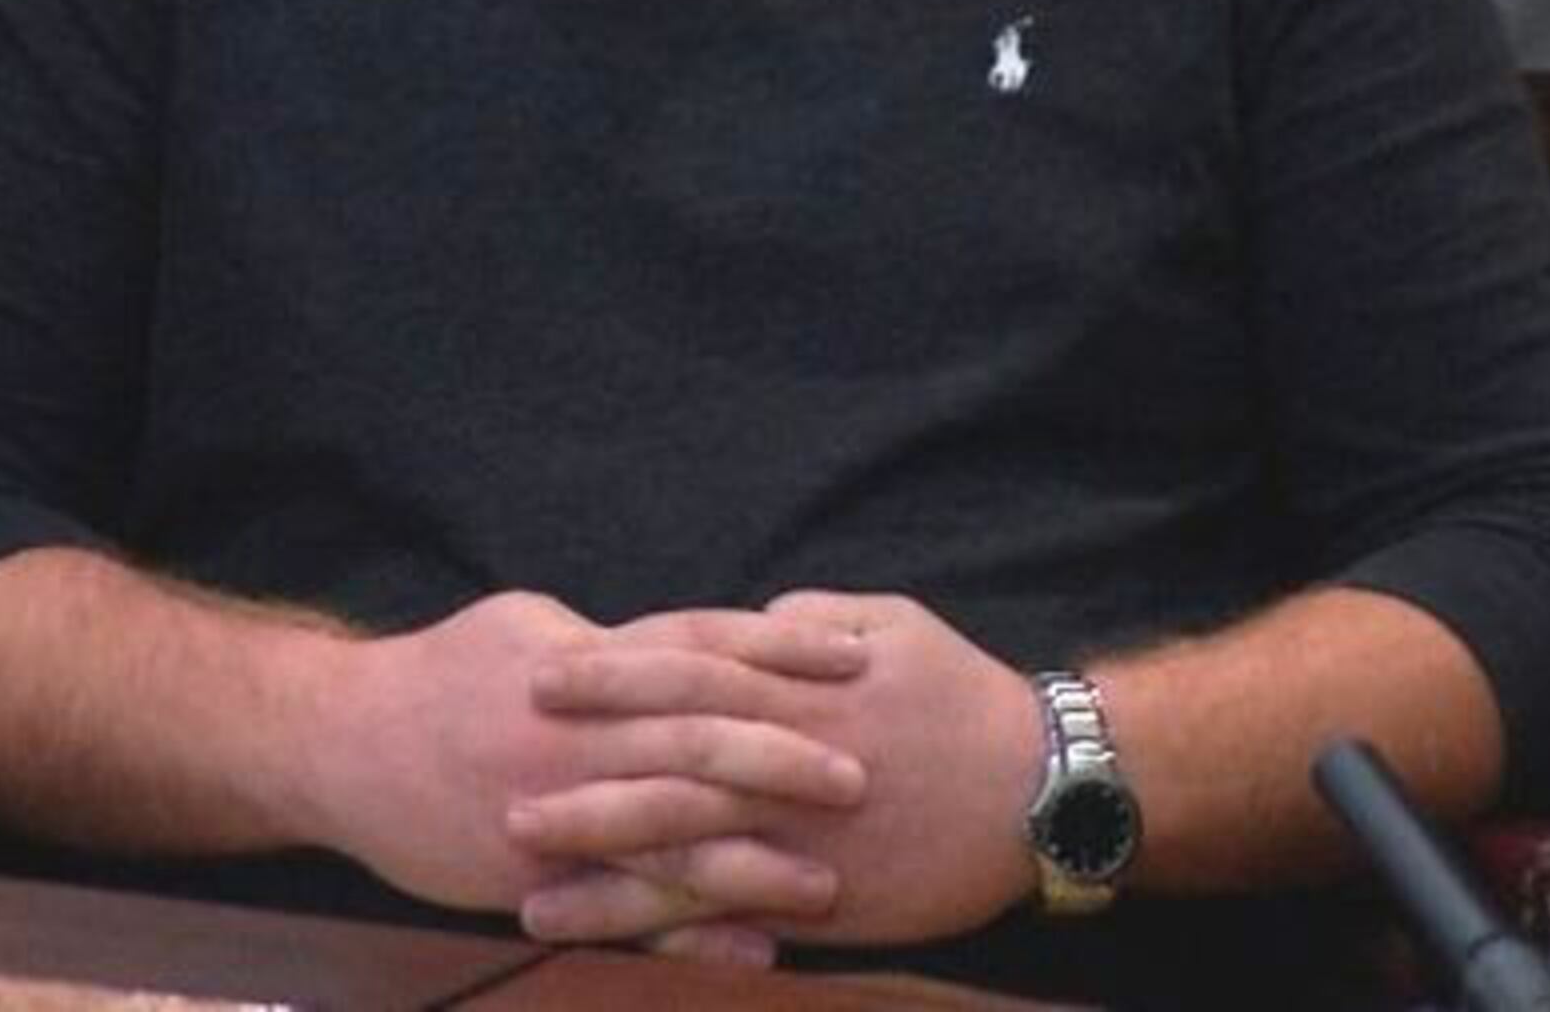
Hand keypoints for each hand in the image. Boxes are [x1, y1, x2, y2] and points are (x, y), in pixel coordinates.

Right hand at [298, 592, 869, 921]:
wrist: (339, 746)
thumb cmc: (441, 677)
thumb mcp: (524, 628)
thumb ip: (612, 643)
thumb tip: (690, 638)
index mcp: (584, 663)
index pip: (701, 646)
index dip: (781, 651)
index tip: (857, 659)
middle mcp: (576, 733)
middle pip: (699, 740)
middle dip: (786, 758)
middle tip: (865, 777)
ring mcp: (555, 809)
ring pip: (671, 837)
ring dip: (754, 862)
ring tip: (829, 882)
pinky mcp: (533, 875)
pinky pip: (626, 911)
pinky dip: (693, 933)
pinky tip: (754, 949)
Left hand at [512, 590, 1045, 947]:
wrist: (1048, 790)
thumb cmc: (969, 698)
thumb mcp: (895, 625)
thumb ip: (811, 618)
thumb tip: (749, 617)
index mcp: (801, 687)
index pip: (686, 671)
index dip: (611, 672)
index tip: (542, 671)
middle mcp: (790, 760)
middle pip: (666, 759)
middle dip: (580, 766)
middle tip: (500, 773)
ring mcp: (802, 836)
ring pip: (683, 844)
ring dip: (598, 857)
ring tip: (523, 867)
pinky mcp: (821, 899)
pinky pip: (727, 911)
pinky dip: (662, 923)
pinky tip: (608, 932)